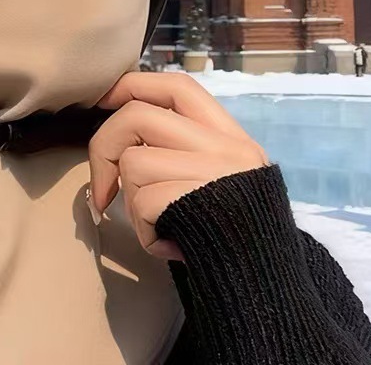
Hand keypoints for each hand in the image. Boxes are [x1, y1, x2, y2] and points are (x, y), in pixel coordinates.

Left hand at [87, 71, 268, 260]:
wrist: (269, 284)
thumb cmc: (231, 233)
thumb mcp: (218, 179)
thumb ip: (182, 149)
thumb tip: (118, 134)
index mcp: (229, 135)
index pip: (177, 87)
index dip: (133, 86)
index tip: (102, 99)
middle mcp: (226, 146)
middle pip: (138, 116)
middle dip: (103, 148)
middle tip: (101, 189)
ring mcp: (215, 173)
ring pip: (133, 162)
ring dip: (130, 202)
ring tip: (156, 225)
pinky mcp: (199, 202)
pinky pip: (141, 203)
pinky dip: (143, 230)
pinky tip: (167, 244)